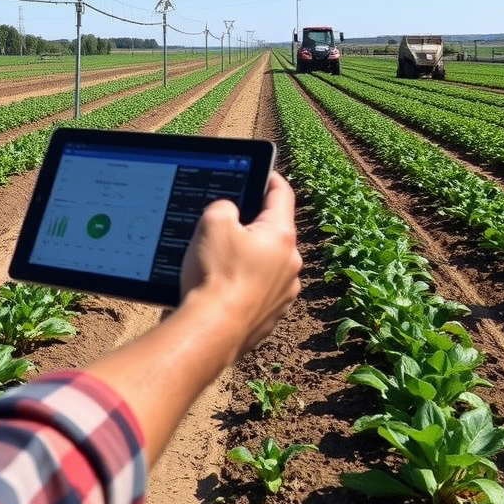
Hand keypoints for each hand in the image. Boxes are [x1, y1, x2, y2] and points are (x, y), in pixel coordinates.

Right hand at [179, 171, 301, 358]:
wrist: (212, 331)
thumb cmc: (215, 275)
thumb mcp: (212, 222)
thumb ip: (224, 206)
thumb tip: (229, 212)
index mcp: (281, 236)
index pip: (282, 195)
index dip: (270, 178)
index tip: (262, 172)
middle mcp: (290, 264)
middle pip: (273, 232)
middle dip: (252, 225)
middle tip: (225, 222)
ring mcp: (284, 293)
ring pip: (266, 263)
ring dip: (248, 258)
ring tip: (218, 261)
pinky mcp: (271, 316)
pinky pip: (259, 290)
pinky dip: (243, 285)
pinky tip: (221, 288)